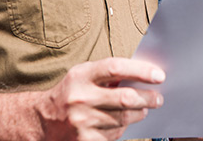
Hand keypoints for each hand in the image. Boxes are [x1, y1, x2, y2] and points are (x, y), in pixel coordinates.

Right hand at [37, 57, 164, 140]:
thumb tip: (144, 75)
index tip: (159, 76)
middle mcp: (80, 98)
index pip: (115, 68)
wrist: (43, 121)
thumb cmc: (71, 93)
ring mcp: (82, 121)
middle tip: (158, 98)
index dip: (140, 71)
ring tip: (142, 109)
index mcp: (81, 76)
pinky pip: (115, 134)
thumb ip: (108, 74)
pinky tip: (122, 123)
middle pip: (125, 98)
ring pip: (124, 118)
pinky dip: (123, 128)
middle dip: (148, 98)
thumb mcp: (83, 75)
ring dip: (138, 113)